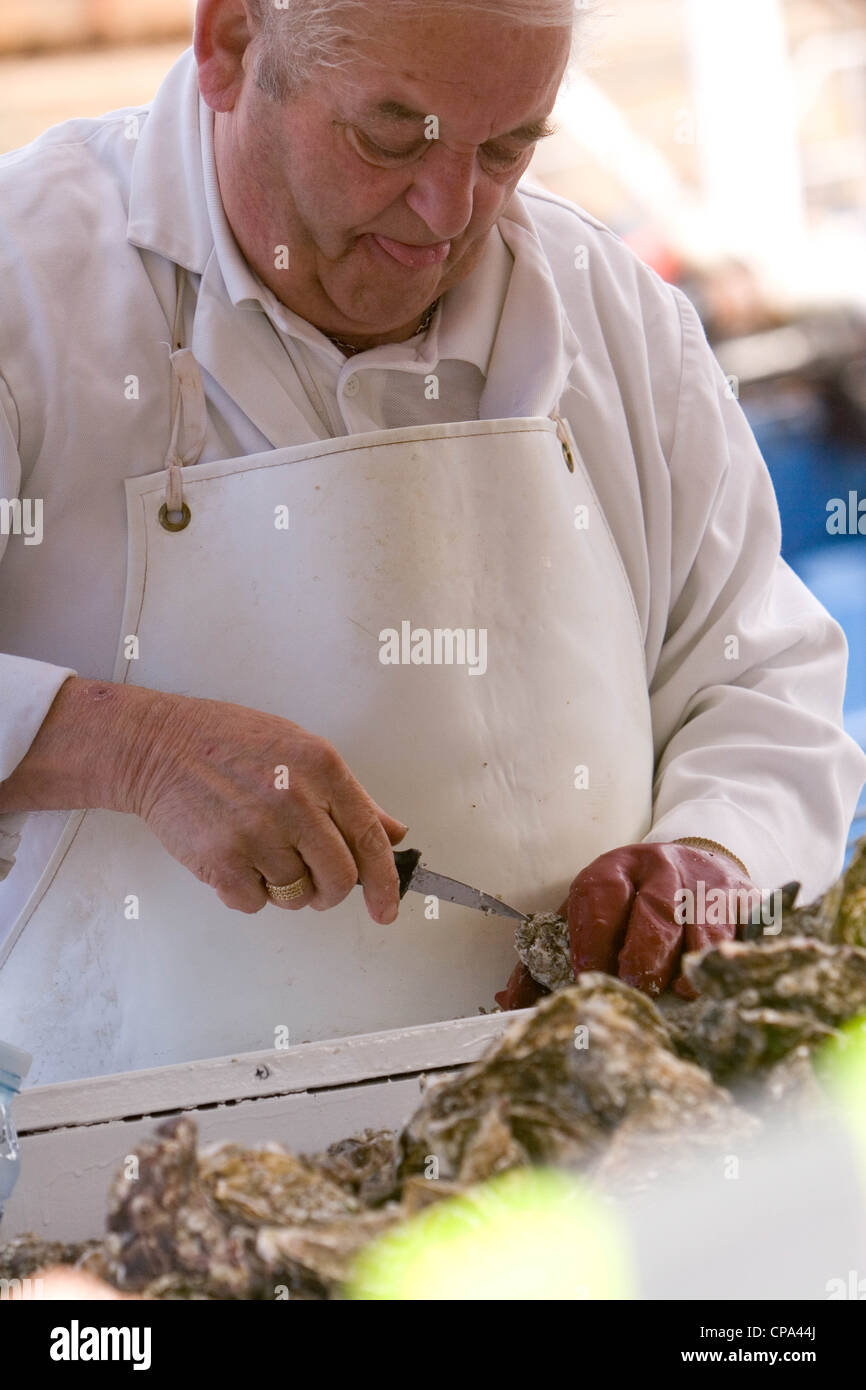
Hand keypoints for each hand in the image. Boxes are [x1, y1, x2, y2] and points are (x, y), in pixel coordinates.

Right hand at [129, 691, 406, 922]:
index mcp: (322, 769)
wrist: (159, 746)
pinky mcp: (222, 861)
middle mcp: (295, 801)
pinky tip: (234, 856)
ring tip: (260, 850)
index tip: (386, 910)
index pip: (370, 839)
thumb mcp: (301, 751)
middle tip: (313, 882)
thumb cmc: (230, 743)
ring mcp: (258, 833)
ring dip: (285, 887)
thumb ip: (351, 797)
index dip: (385, 883)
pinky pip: (255, 903)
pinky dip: (249, 891)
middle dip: (330, 892)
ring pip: (296, 895)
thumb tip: (393, 834)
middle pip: (339, 879)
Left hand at [496, 841, 754, 1007]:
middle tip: (632, 990)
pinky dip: (722, 968)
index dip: (593, 937)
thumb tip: (508, 1002)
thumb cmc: (631, 901)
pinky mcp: (744, 904)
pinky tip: (712, 990)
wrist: (699, 863)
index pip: (601, 895)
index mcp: (615, 868)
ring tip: (676, 997)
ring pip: (698, 931)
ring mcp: (706, 886)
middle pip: (653, 913)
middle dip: (641, 957)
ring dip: (685, 969)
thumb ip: (546, 956)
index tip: (585, 975)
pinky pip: (737, 940)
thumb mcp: (586, 912)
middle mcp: (662, 869)